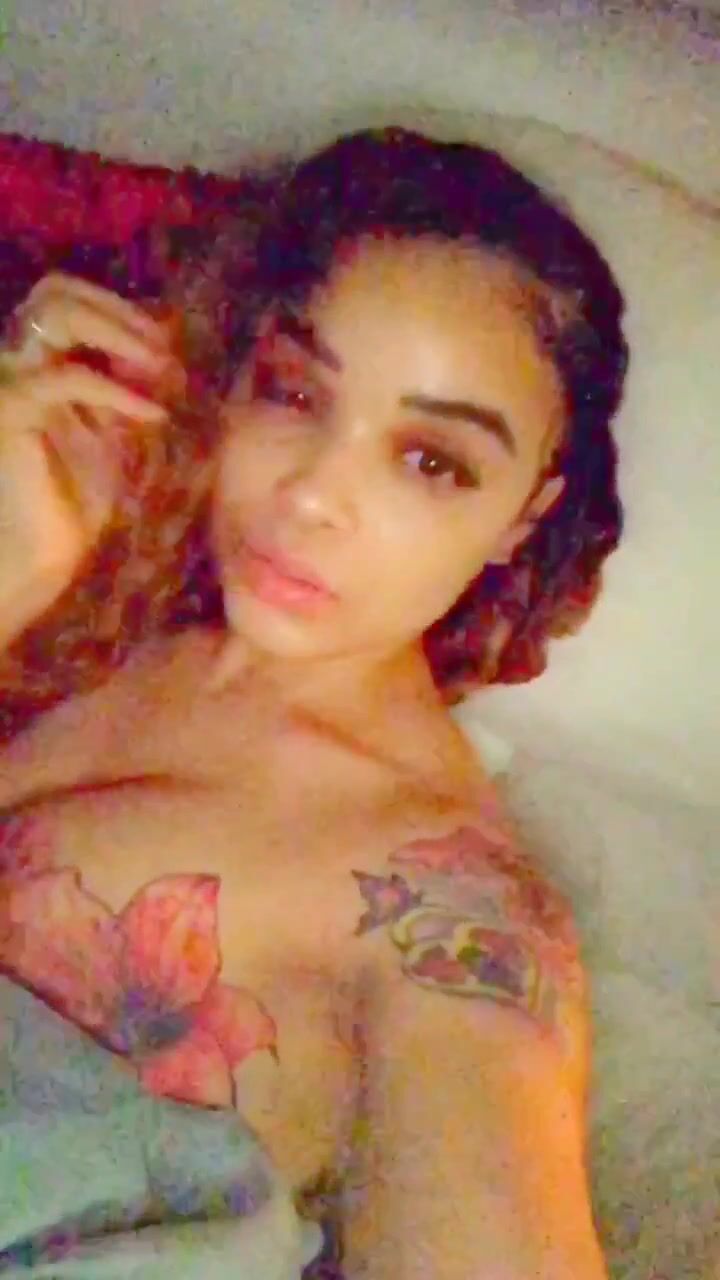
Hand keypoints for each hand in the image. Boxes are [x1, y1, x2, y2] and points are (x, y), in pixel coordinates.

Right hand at [0, 274, 177, 641]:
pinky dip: (116, 389)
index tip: (167, 345)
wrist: (44, 553)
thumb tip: (168, 351)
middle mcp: (12, 361)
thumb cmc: (77, 500)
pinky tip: (151, 412)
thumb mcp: (115, 430)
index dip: (120, 310)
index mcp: (34, 361)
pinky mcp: (10, 409)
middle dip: (120, 312)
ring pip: (54, 313)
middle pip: (56, 290)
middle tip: (165, 350)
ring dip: (117, 331)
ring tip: (160, 366)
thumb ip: (129, 387)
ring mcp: (5, 379)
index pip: (67, 299)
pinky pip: (67, 377)